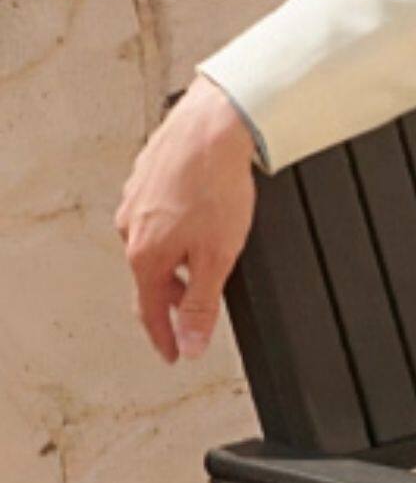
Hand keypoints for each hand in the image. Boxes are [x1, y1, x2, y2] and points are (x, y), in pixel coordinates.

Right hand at [119, 75, 257, 363]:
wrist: (213, 127)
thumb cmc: (215, 185)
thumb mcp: (216, 259)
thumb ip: (200, 306)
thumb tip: (189, 344)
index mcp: (145, 254)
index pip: (149, 311)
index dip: (164, 338)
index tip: (172, 356)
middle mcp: (131, 228)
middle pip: (152, 279)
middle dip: (174, 298)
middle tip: (194, 312)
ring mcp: (135, 201)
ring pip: (154, 246)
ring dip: (175, 263)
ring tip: (202, 264)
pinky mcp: (145, 178)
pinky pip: (158, 219)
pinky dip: (175, 233)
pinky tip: (197, 223)